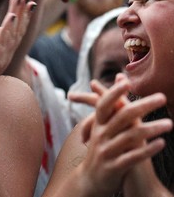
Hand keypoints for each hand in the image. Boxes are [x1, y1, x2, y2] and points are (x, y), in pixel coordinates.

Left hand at [0, 0, 34, 102]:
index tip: (24, 1)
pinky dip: (7, 29)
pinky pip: (1, 42)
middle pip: (17, 29)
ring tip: (22, 0)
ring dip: (18, 15)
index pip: (14, 30)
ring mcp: (1, 57)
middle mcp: (5, 53)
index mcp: (2, 51)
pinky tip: (11, 16)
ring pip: (12, 32)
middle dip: (23, 11)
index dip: (21, 15)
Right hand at [69, 76, 171, 194]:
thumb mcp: (103, 126)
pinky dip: (147, 150)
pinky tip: (161, 143)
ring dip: (152, 129)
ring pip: (130, 137)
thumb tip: (121, 76)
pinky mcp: (113, 167)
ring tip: (170, 123)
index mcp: (98, 124)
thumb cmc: (102, 148)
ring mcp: (106, 151)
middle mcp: (100, 135)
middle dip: (143, 106)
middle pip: (122, 117)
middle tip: (162, 97)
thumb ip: (113, 104)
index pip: (104, 105)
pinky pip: (132, 157)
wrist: (90, 179)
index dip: (114, 93)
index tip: (128, 82)